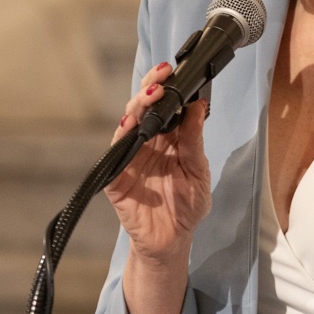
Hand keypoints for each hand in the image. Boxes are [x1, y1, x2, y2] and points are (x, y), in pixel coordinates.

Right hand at [104, 61, 212, 263]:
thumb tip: (198, 107)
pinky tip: (129, 125)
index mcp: (169, 138)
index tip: (176, 71)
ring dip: (137, 107)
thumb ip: (194, 141)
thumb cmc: (187, 207)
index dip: (168, 86)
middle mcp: (147, 142)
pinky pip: (115, 153)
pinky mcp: (116, 176)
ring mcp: (130, 157)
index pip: (165, 105)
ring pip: (128, 123)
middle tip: (162, 76)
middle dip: (151, 88)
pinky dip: (121, 137)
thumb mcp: (198, 172)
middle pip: (143, 107)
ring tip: (149, 95)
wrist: (172, 241)